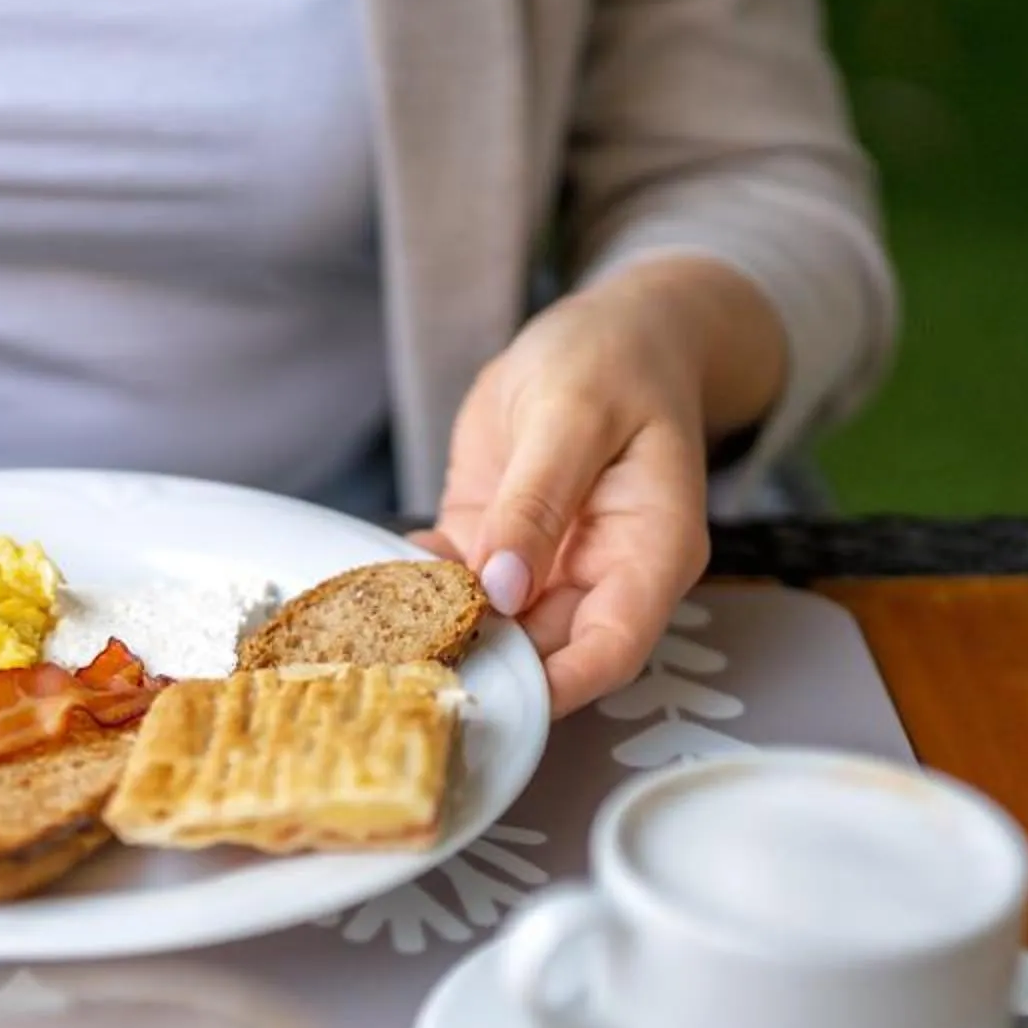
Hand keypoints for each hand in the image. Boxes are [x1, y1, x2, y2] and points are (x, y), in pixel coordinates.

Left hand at [415, 257, 785, 714]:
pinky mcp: (497, 546)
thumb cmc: (612, 359)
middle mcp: (602, 574)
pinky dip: (416, 590)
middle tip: (408, 670)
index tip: (490, 699)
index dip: (556, 686)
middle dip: (484, 666)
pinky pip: (454, 585)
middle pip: (547, 652)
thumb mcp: (572, 414)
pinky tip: (376, 586)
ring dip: (440, 632)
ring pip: (494, 628)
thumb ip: (538, 501)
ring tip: (377, 637)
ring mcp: (547, 566)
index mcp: (651, 552)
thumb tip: (502, 588)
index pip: (612, 649)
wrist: (608, 329)